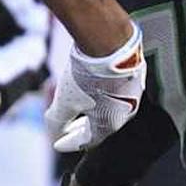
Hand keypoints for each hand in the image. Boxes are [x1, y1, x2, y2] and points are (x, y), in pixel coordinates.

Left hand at [45, 22, 145, 151]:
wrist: (109, 41)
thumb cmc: (88, 76)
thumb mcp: (65, 101)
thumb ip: (58, 120)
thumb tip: (54, 133)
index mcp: (111, 122)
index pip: (88, 140)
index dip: (71, 142)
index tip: (57, 144)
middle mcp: (126, 111)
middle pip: (100, 125)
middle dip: (80, 128)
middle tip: (67, 129)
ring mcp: (131, 91)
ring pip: (107, 106)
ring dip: (89, 109)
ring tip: (76, 107)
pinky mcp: (131, 73)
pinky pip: (112, 90)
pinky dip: (97, 93)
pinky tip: (90, 86)